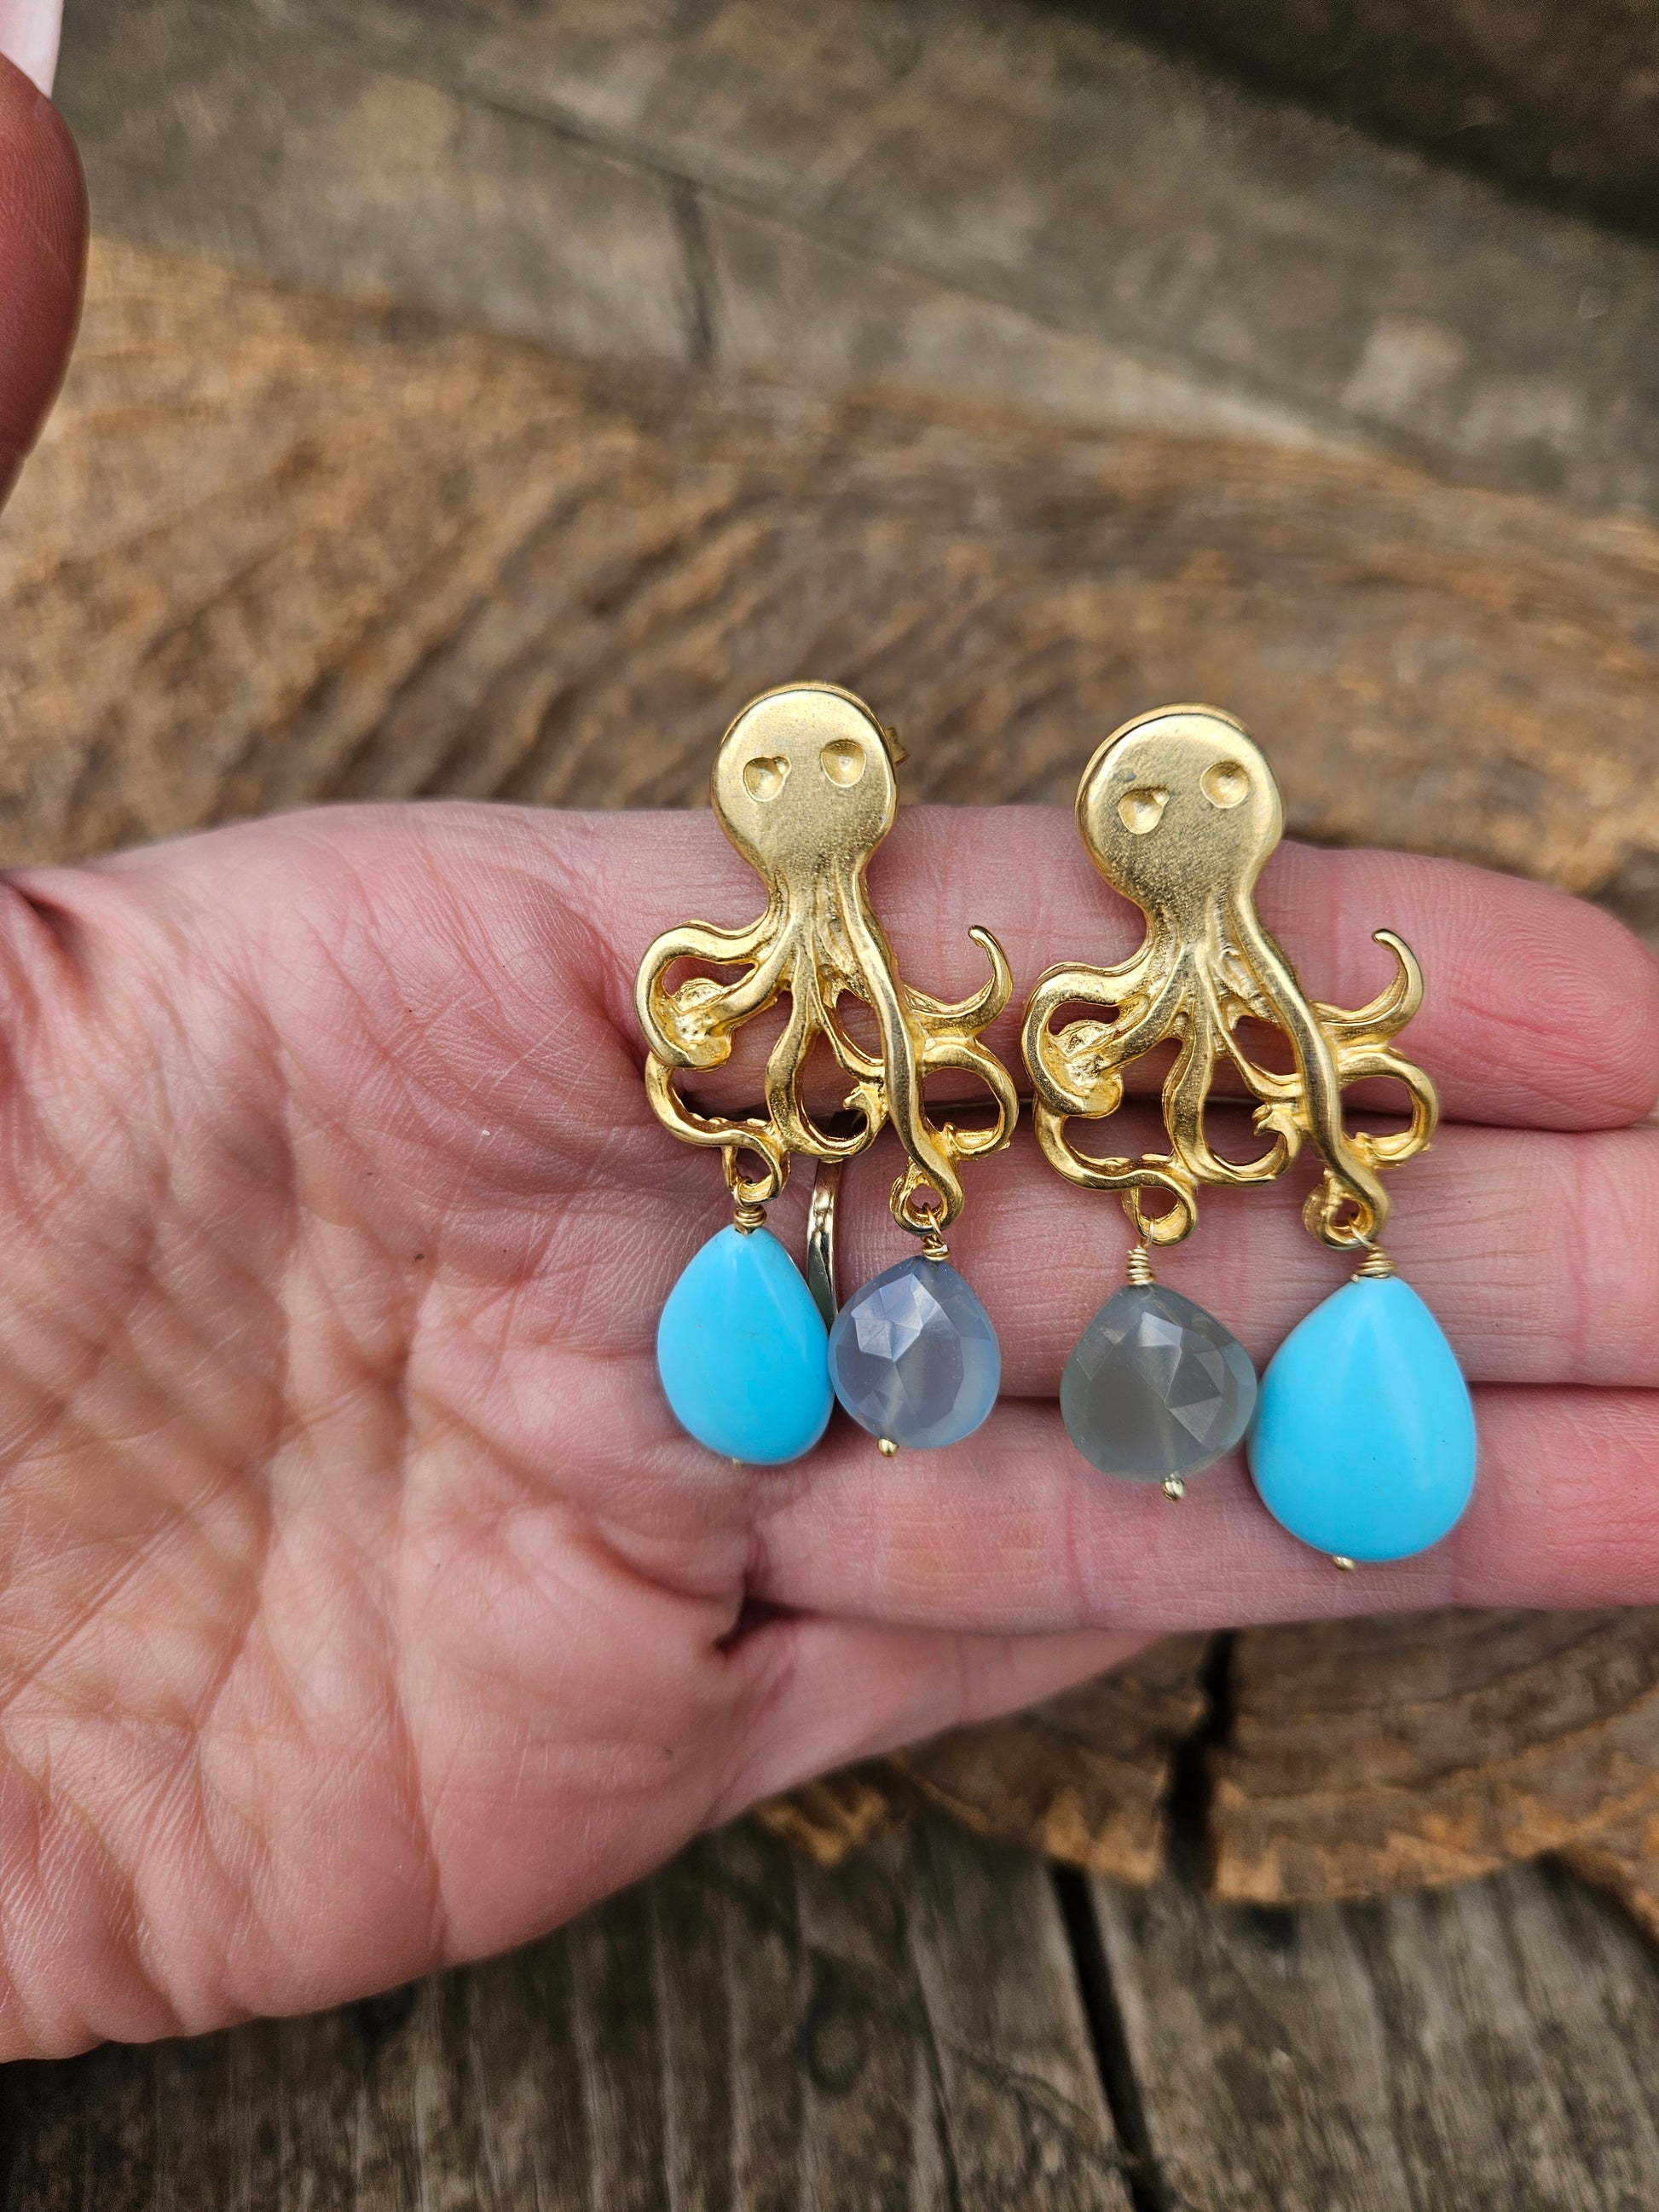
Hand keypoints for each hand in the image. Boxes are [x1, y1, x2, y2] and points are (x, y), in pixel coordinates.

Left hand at [0, 799, 1651, 2056]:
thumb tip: (27, 109)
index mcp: (488, 978)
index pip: (995, 937)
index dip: (1316, 953)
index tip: (1609, 986)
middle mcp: (632, 1218)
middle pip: (1125, 1187)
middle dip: (1465, 1198)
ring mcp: (656, 1481)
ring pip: (1115, 1429)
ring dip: (1427, 1422)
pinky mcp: (632, 1720)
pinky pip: (990, 1634)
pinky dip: (1236, 1590)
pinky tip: (1471, 1543)